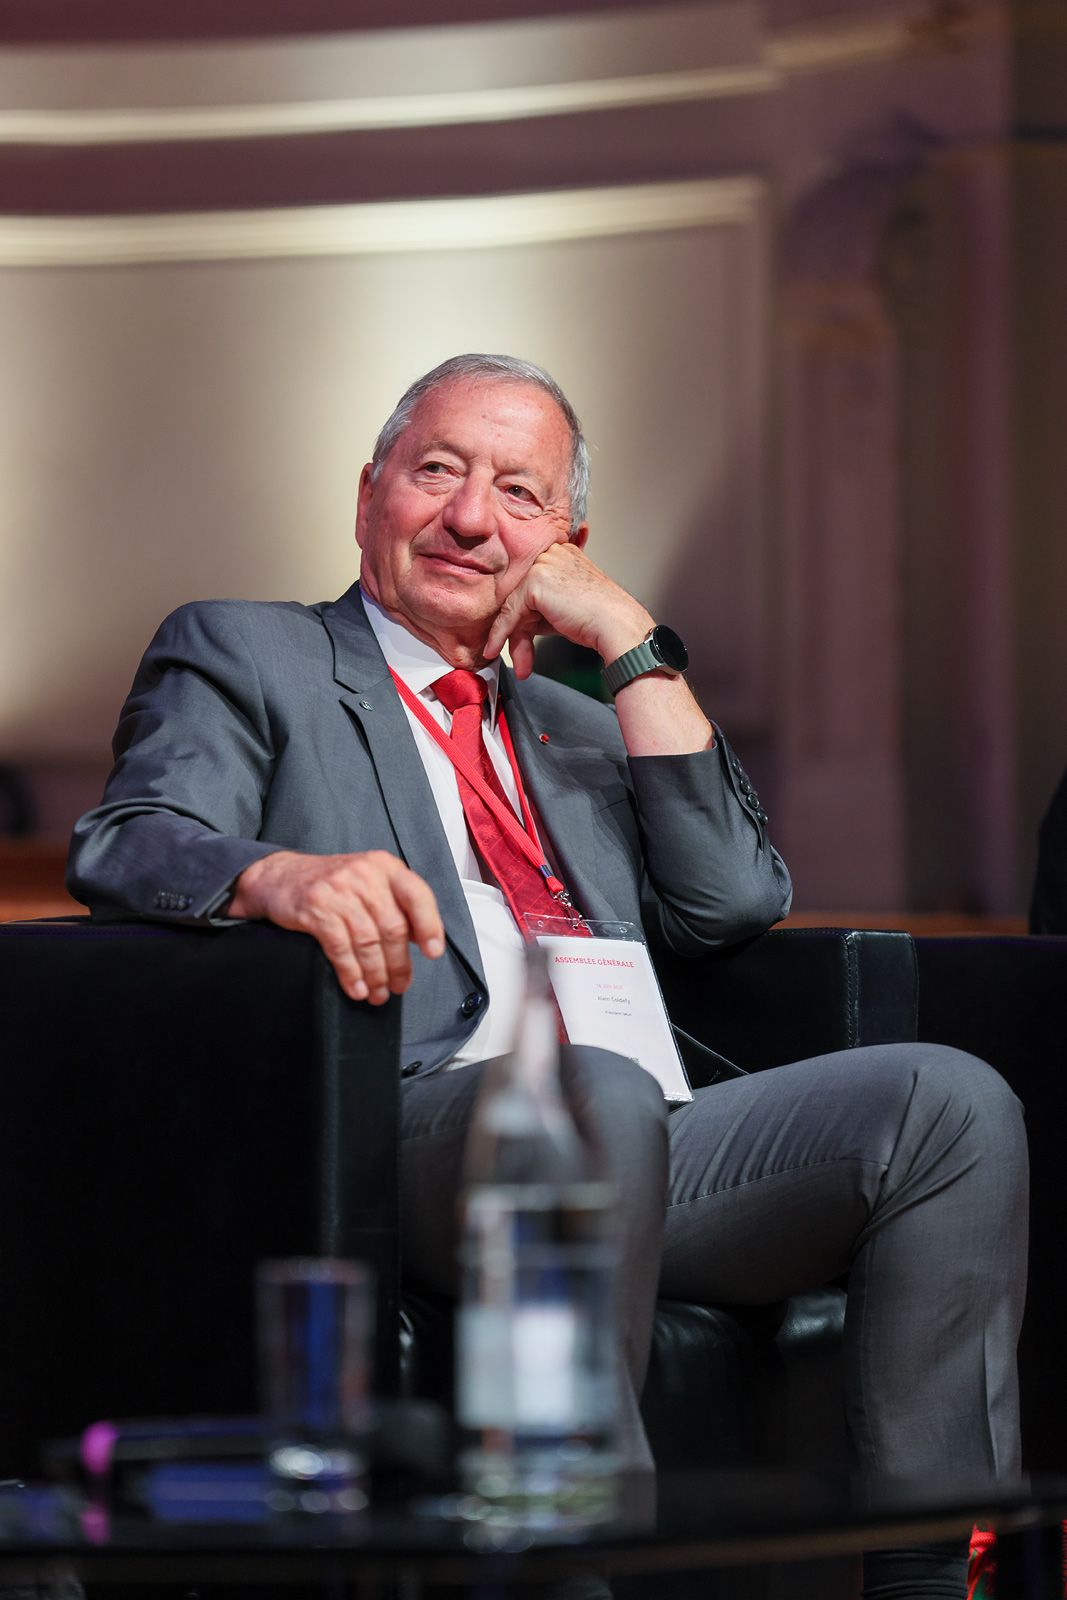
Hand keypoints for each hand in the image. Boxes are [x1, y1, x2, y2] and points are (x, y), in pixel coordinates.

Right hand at [228, 849, 444, 1003]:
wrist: (280, 877)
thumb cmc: (331, 884)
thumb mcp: (368, 880)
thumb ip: (394, 903)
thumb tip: (420, 939)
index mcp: (385, 866)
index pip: (417, 895)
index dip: (429, 926)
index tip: (433, 952)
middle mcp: (364, 875)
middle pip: (392, 928)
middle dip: (399, 965)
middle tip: (400, 985)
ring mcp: (339, 891)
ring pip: (368, 942)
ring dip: (376, 975)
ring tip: (379, 992)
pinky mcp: (315, 908)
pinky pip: (340, 948)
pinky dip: (351, 974)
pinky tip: (357, 987)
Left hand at [482, 543, 652, 678]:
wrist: (616, 625)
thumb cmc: (599, 619)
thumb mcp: (563, 608)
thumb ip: (540, 609)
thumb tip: (515, 627)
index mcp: (561, 553)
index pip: (530, 584)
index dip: (523, 614)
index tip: (518, 636)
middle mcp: (551, 553)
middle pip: (520, 594)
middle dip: (518, 628)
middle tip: (521, 657)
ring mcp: (542, 565)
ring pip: (514, 604)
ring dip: (514, 637)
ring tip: (521, 663)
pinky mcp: (536, 582)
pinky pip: (511, 612)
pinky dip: (503, 634)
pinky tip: (498, 649)